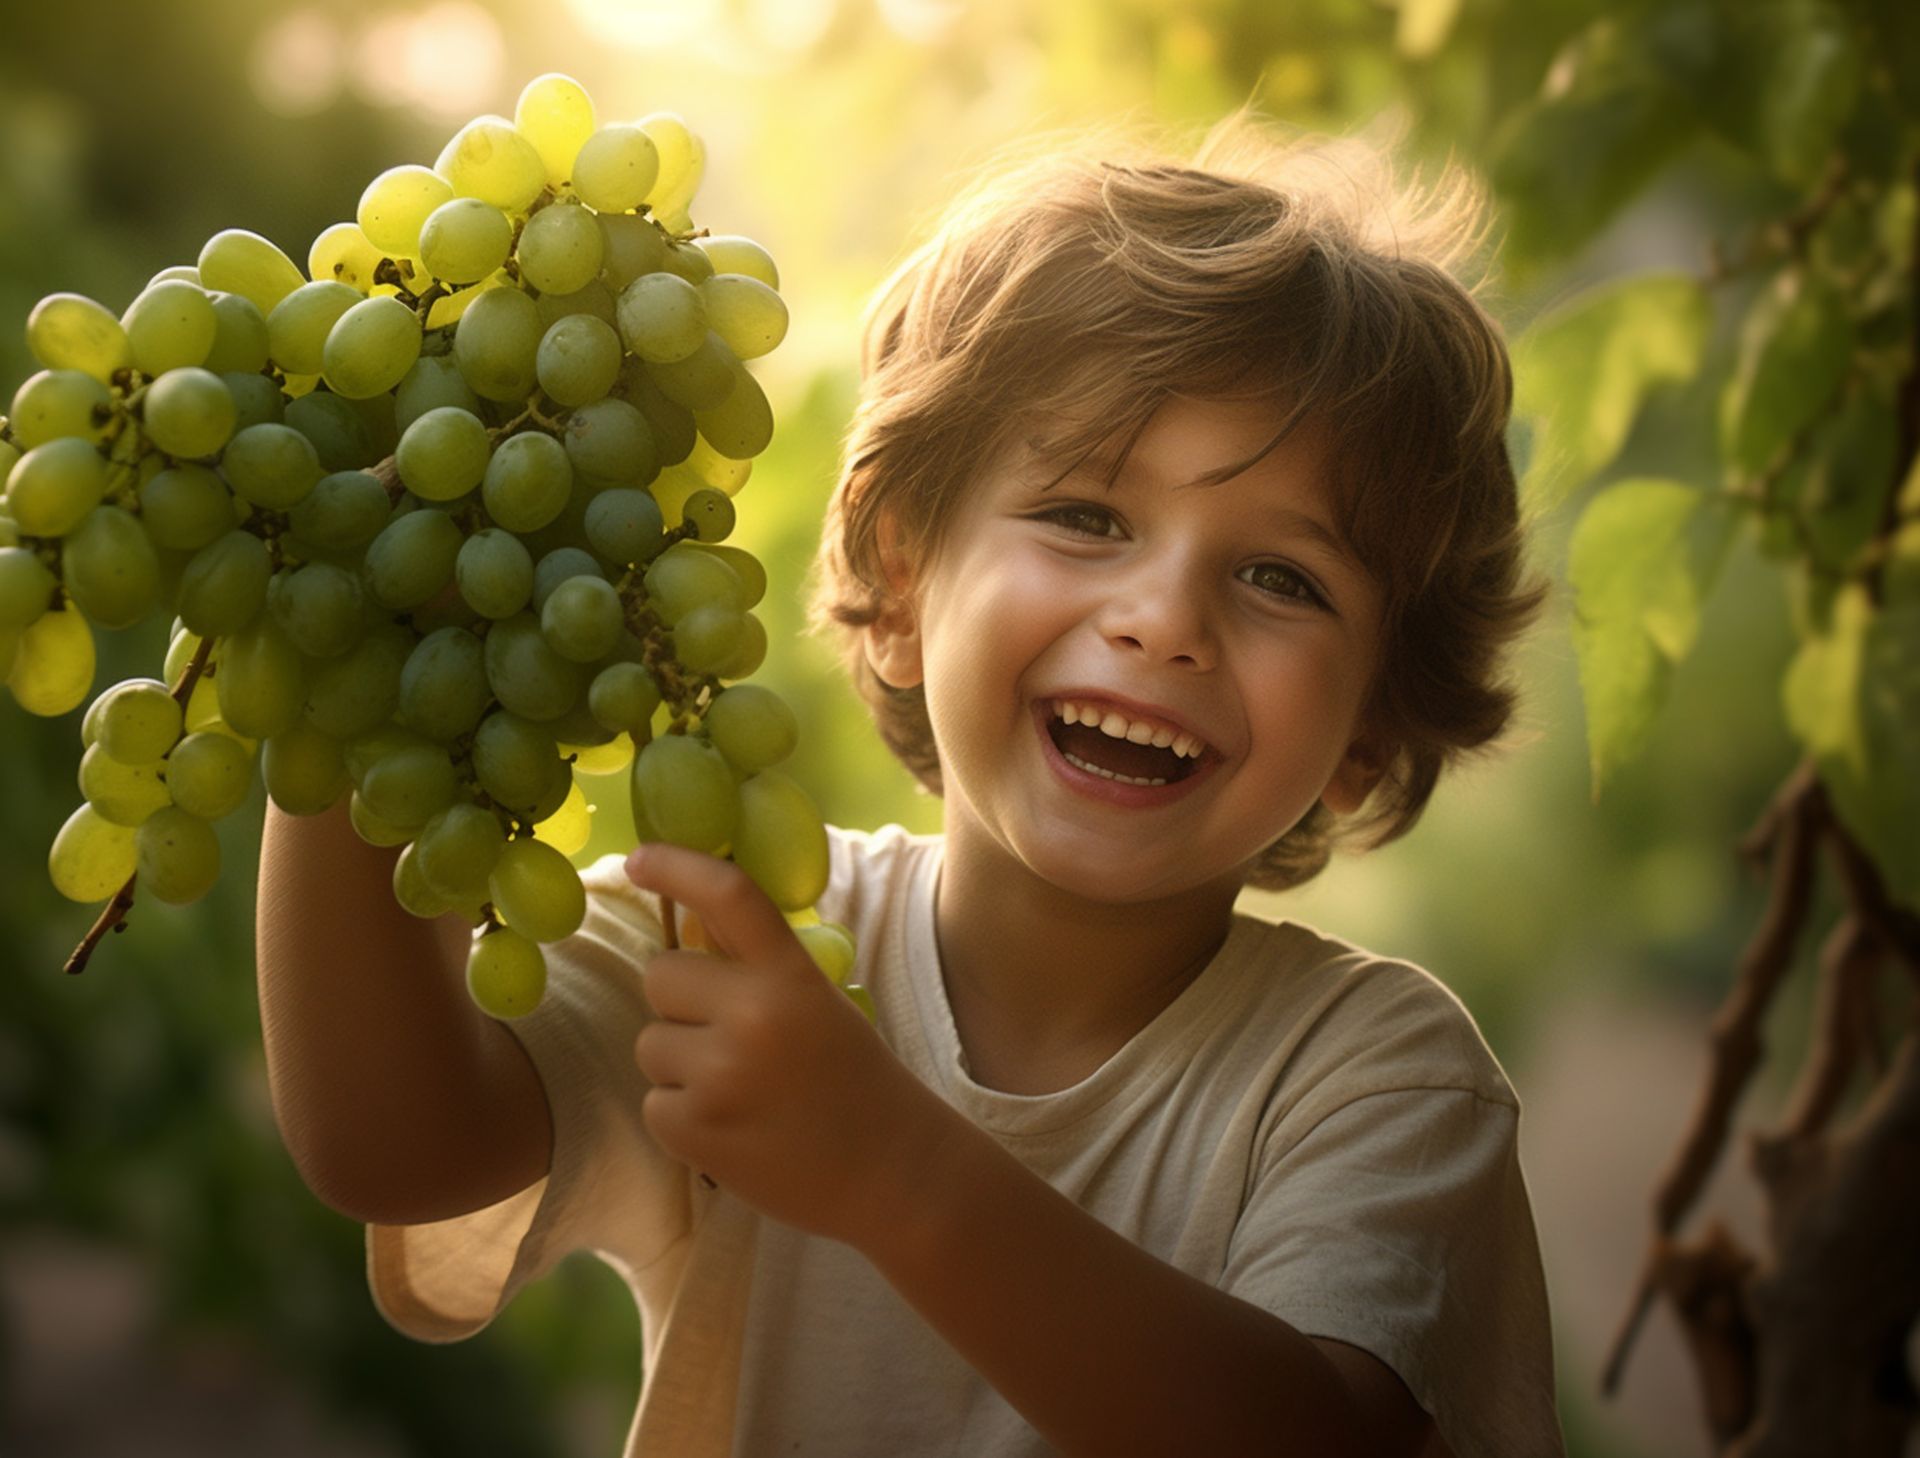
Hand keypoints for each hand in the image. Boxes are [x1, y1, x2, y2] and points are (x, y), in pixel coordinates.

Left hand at [623, 841, 955, 1250]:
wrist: (890, 1171)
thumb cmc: (853, 1082)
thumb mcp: (817, 1004)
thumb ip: (758, 969)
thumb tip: (687, 932)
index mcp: (791, 975)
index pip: (727, 895)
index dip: (677, 866)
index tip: (638, 858)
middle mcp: (752, 1014)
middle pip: (659, 976)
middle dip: (680, 1004)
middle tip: (726, 1039)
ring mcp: (719, 1074)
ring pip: (649, 1044)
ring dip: (680, 1066)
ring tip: (739, 1093)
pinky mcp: (694, 1128)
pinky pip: (654, 1104)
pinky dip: (682, 1119)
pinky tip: (733, 1130)